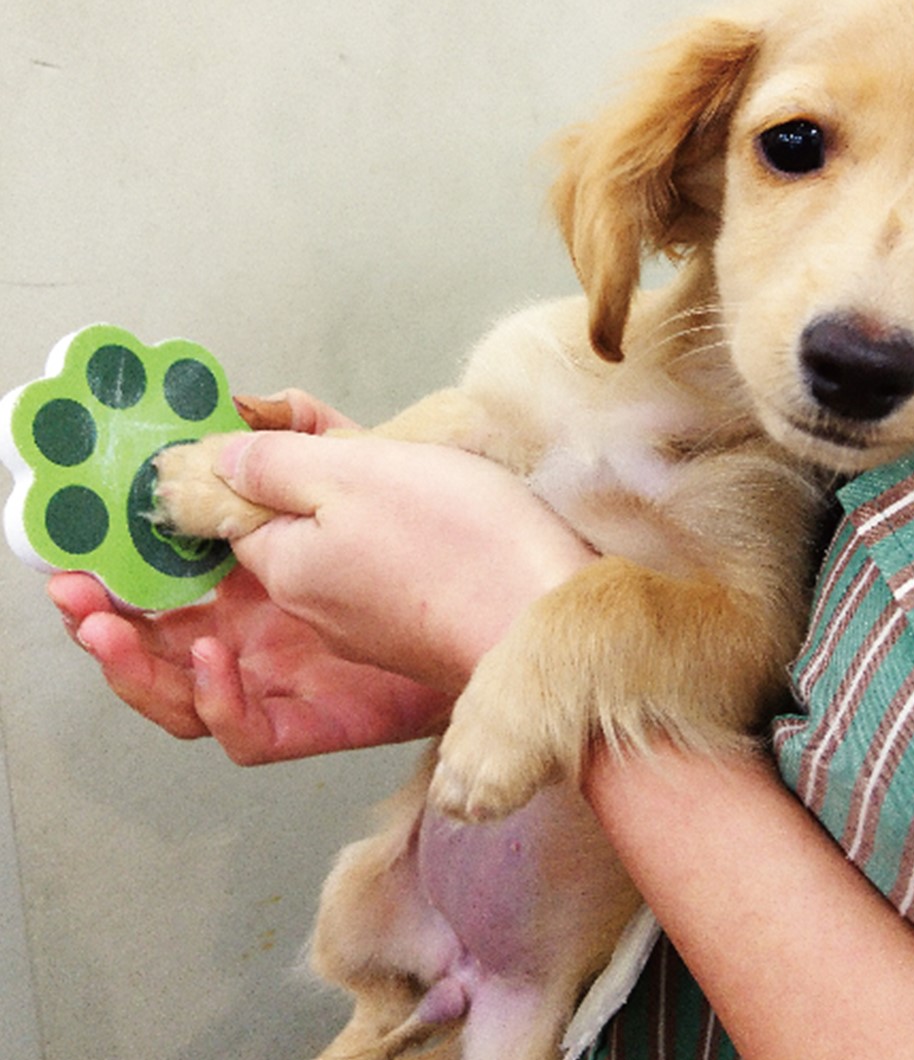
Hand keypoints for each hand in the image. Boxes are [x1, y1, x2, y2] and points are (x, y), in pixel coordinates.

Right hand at [45, 387, 458, 764]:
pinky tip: (207, 661)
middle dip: (107, 613)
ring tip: (103, 625)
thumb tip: (220, 421)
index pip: (180, 564)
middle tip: (71, 590)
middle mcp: (273, 619)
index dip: (129, 552)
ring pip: (189, 687)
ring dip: (135, 662)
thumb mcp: (362, 466)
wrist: (526, 597)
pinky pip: (251, 730)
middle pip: (166, 632)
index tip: (85, 531)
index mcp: (274, 558)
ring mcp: (296, 672)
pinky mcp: (325, 717)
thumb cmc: (453, 529)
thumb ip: (287, 446)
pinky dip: (218, 703)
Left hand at [214, 430, 597, 694]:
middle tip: (362, 441)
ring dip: (365, 506)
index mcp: (289, 570)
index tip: (294, 426)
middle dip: (316, 481)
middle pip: (292, 530)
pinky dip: (401, 537)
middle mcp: (318, 610)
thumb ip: (275, 462)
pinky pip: (387, 573)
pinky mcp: (419, 633)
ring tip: (414, 469)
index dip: (258, 463)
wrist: (550, 619)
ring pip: (343, 549)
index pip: (235, 513)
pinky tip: (440, 510)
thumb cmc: (461, 544)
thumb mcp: (354, 472)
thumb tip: (217, 461)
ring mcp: (371, 628)